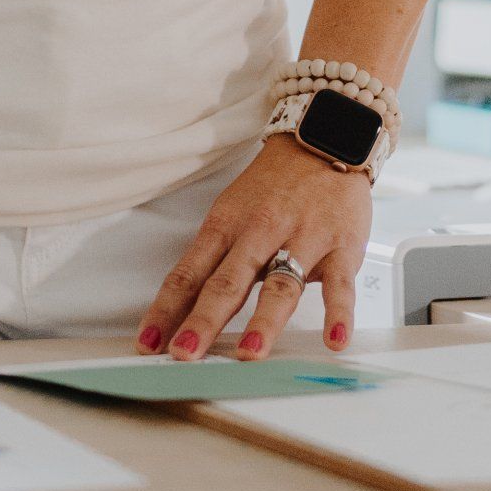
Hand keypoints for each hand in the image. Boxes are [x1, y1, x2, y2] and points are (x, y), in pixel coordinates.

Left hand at [137, 136, 371, 361]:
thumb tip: (182, 309)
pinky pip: (340, 286)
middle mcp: (261, 232)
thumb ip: (215, 260)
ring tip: (250, 354)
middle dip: (204, 319)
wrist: (326, 137)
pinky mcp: (341, 247)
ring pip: (280, 285)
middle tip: (185, 352)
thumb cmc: (275, 184)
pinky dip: (338, 315)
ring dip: (264, 321)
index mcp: (227, 225)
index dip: (166, 309)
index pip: (189, 273)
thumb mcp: (233, 211)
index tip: (148, 343)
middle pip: (227, 282)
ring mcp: (303, 240)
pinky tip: (333, 341)